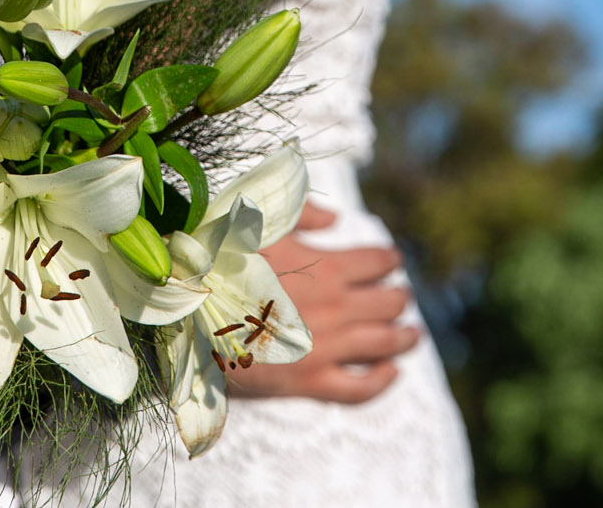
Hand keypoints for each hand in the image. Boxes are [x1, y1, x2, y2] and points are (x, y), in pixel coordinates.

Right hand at [226, 203, 419, 403]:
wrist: (190, 311)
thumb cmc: (222, 260)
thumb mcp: (262, 220)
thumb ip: (304, 214)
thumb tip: (336, 219)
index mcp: (328, 266)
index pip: (378, 261)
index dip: (388, 260)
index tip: (391, 261)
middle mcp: (337, 307)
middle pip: (390, 302)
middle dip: (399, 298)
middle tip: (400, 297)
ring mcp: (327, 346)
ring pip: (385, 343)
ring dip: (405, 337)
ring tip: (412, 334)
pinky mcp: (310, 381)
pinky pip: (360, 388)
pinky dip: (382, 381)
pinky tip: (392, 373)